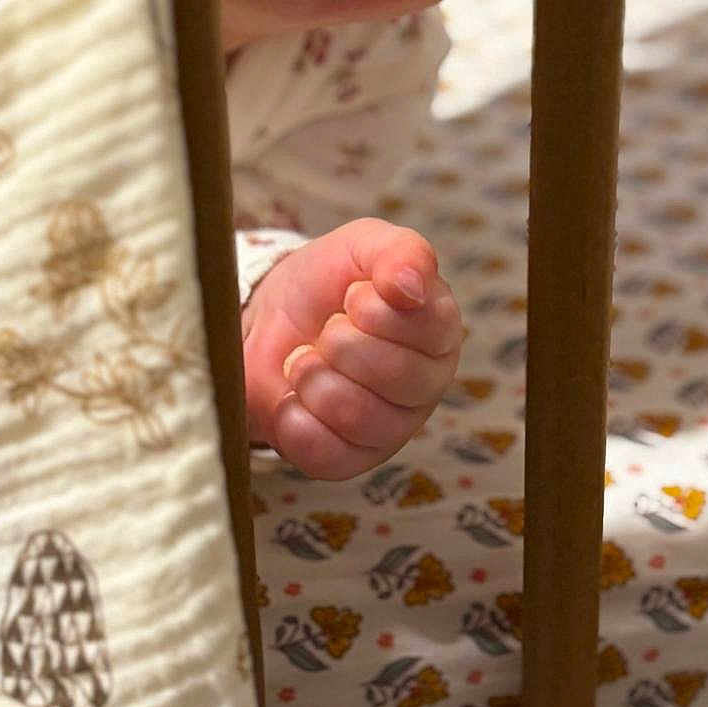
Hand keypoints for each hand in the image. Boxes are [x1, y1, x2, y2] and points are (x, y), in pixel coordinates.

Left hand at [242, 218, 462, 480]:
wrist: (267, 320)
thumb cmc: (328, 281)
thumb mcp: (362, 246)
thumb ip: (398, 253)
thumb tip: (411, 287)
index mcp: (440, 331)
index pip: (426, 327)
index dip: (375, 309)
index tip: (352, 296)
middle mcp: (426, 385)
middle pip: (393, 374)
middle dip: (339, 342)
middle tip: (326, 330)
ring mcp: (391, 429)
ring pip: (357, 415)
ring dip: (313, 377)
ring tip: (305, 361)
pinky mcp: (349, 461)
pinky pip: (324, 452)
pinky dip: (294, 418)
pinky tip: (293, 396)